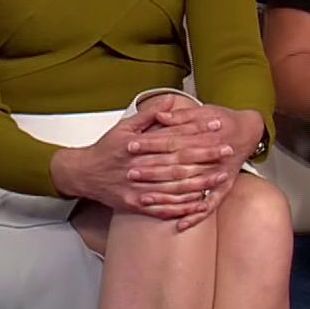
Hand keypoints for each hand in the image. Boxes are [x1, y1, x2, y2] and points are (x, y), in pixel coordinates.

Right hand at [52, 113, 233, 219]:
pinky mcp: (135, 206)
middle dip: (205, 157)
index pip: (172, 138)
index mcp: (135, 147)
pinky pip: (162, 208)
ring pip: (173, 187)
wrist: (82, 174)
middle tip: (227, 150)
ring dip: (199, 182)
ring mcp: (136, 190)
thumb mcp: (124, 126)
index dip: (197, 132)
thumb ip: (149, 114)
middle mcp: (136, 168)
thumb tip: (171, 100)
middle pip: (177, 163)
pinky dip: (182, 206)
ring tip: (221, 175)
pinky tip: (200, 202)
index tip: (217, 126)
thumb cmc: (106, 149)